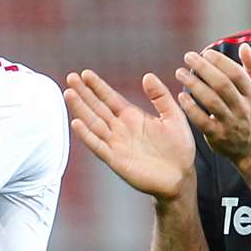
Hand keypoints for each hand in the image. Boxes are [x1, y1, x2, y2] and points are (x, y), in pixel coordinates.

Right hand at [64, 69, 196, 201]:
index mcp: (133, 117)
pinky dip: (87, 135)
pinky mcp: (116, 160)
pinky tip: (76, 123)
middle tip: (71, 78)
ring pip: (93, 123)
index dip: (98, 86)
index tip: (85, 74)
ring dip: (81, 109)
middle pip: (97, 108)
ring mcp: (116, 144)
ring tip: (69, 94)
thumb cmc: (179, 148)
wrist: (181, 177)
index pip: (110, 98)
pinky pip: (98, 146)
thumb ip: (161, 96)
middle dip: (84, 93)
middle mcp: (121, 129)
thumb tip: (148, 76)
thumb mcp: (174, 117)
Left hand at [173, 43, 250, 164]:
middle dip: (204, 68)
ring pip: (211, 101)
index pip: (236, 73)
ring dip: (194, 85)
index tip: (205, 53)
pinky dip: (191, 108)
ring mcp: (230, 123)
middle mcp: (242, 108)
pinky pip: (203, 121)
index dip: (220, 61)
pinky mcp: (218, 136)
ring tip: (180, 73)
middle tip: (188, 57)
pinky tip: (181, 97)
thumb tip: (244, 47)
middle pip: (222, 85)